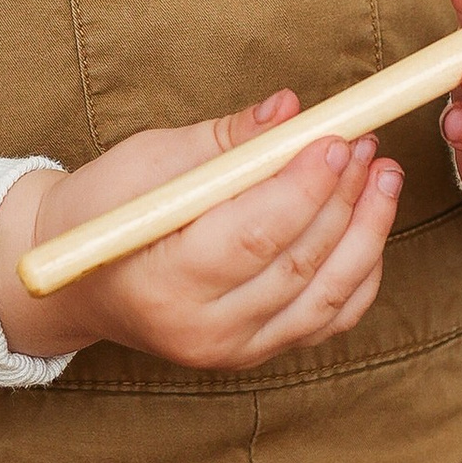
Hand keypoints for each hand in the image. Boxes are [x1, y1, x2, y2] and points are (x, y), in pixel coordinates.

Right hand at [0, 89, 403, 367]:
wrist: (78, 279)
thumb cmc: (103, 211)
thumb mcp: (149, 161)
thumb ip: (226, 140)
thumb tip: (289, 110)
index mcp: (162, 282)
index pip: (254, 236)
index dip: (304, 186)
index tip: (335, 137)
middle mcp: (202, 331)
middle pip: (299, 266)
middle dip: (342, 199)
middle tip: (366, 143)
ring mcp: (235, 350)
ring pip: (327, 296)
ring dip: (367, 232)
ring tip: (383, 176)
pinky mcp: (259, 352)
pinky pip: (329, 317)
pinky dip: (360, 271)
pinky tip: (370, 222)